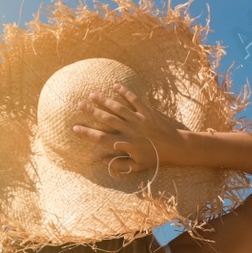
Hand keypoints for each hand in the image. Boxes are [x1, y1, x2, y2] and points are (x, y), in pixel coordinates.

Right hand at [71, 83, 186, 180]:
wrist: (176, 147)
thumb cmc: (156, 158)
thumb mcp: (137, 166)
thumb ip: (119, 165)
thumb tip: (102, 161)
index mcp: (125, 144)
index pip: (101, 138)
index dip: (87, 133)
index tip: (75, 128)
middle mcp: (130, 130)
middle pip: (106, 119)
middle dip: (92, 111)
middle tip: (79, 104)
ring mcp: (138, 119)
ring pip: (118, 107)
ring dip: (104, 100)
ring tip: (92, 94)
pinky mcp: (148, 112)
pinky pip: (134, 99)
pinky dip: (124, 92)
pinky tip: (115, 86)